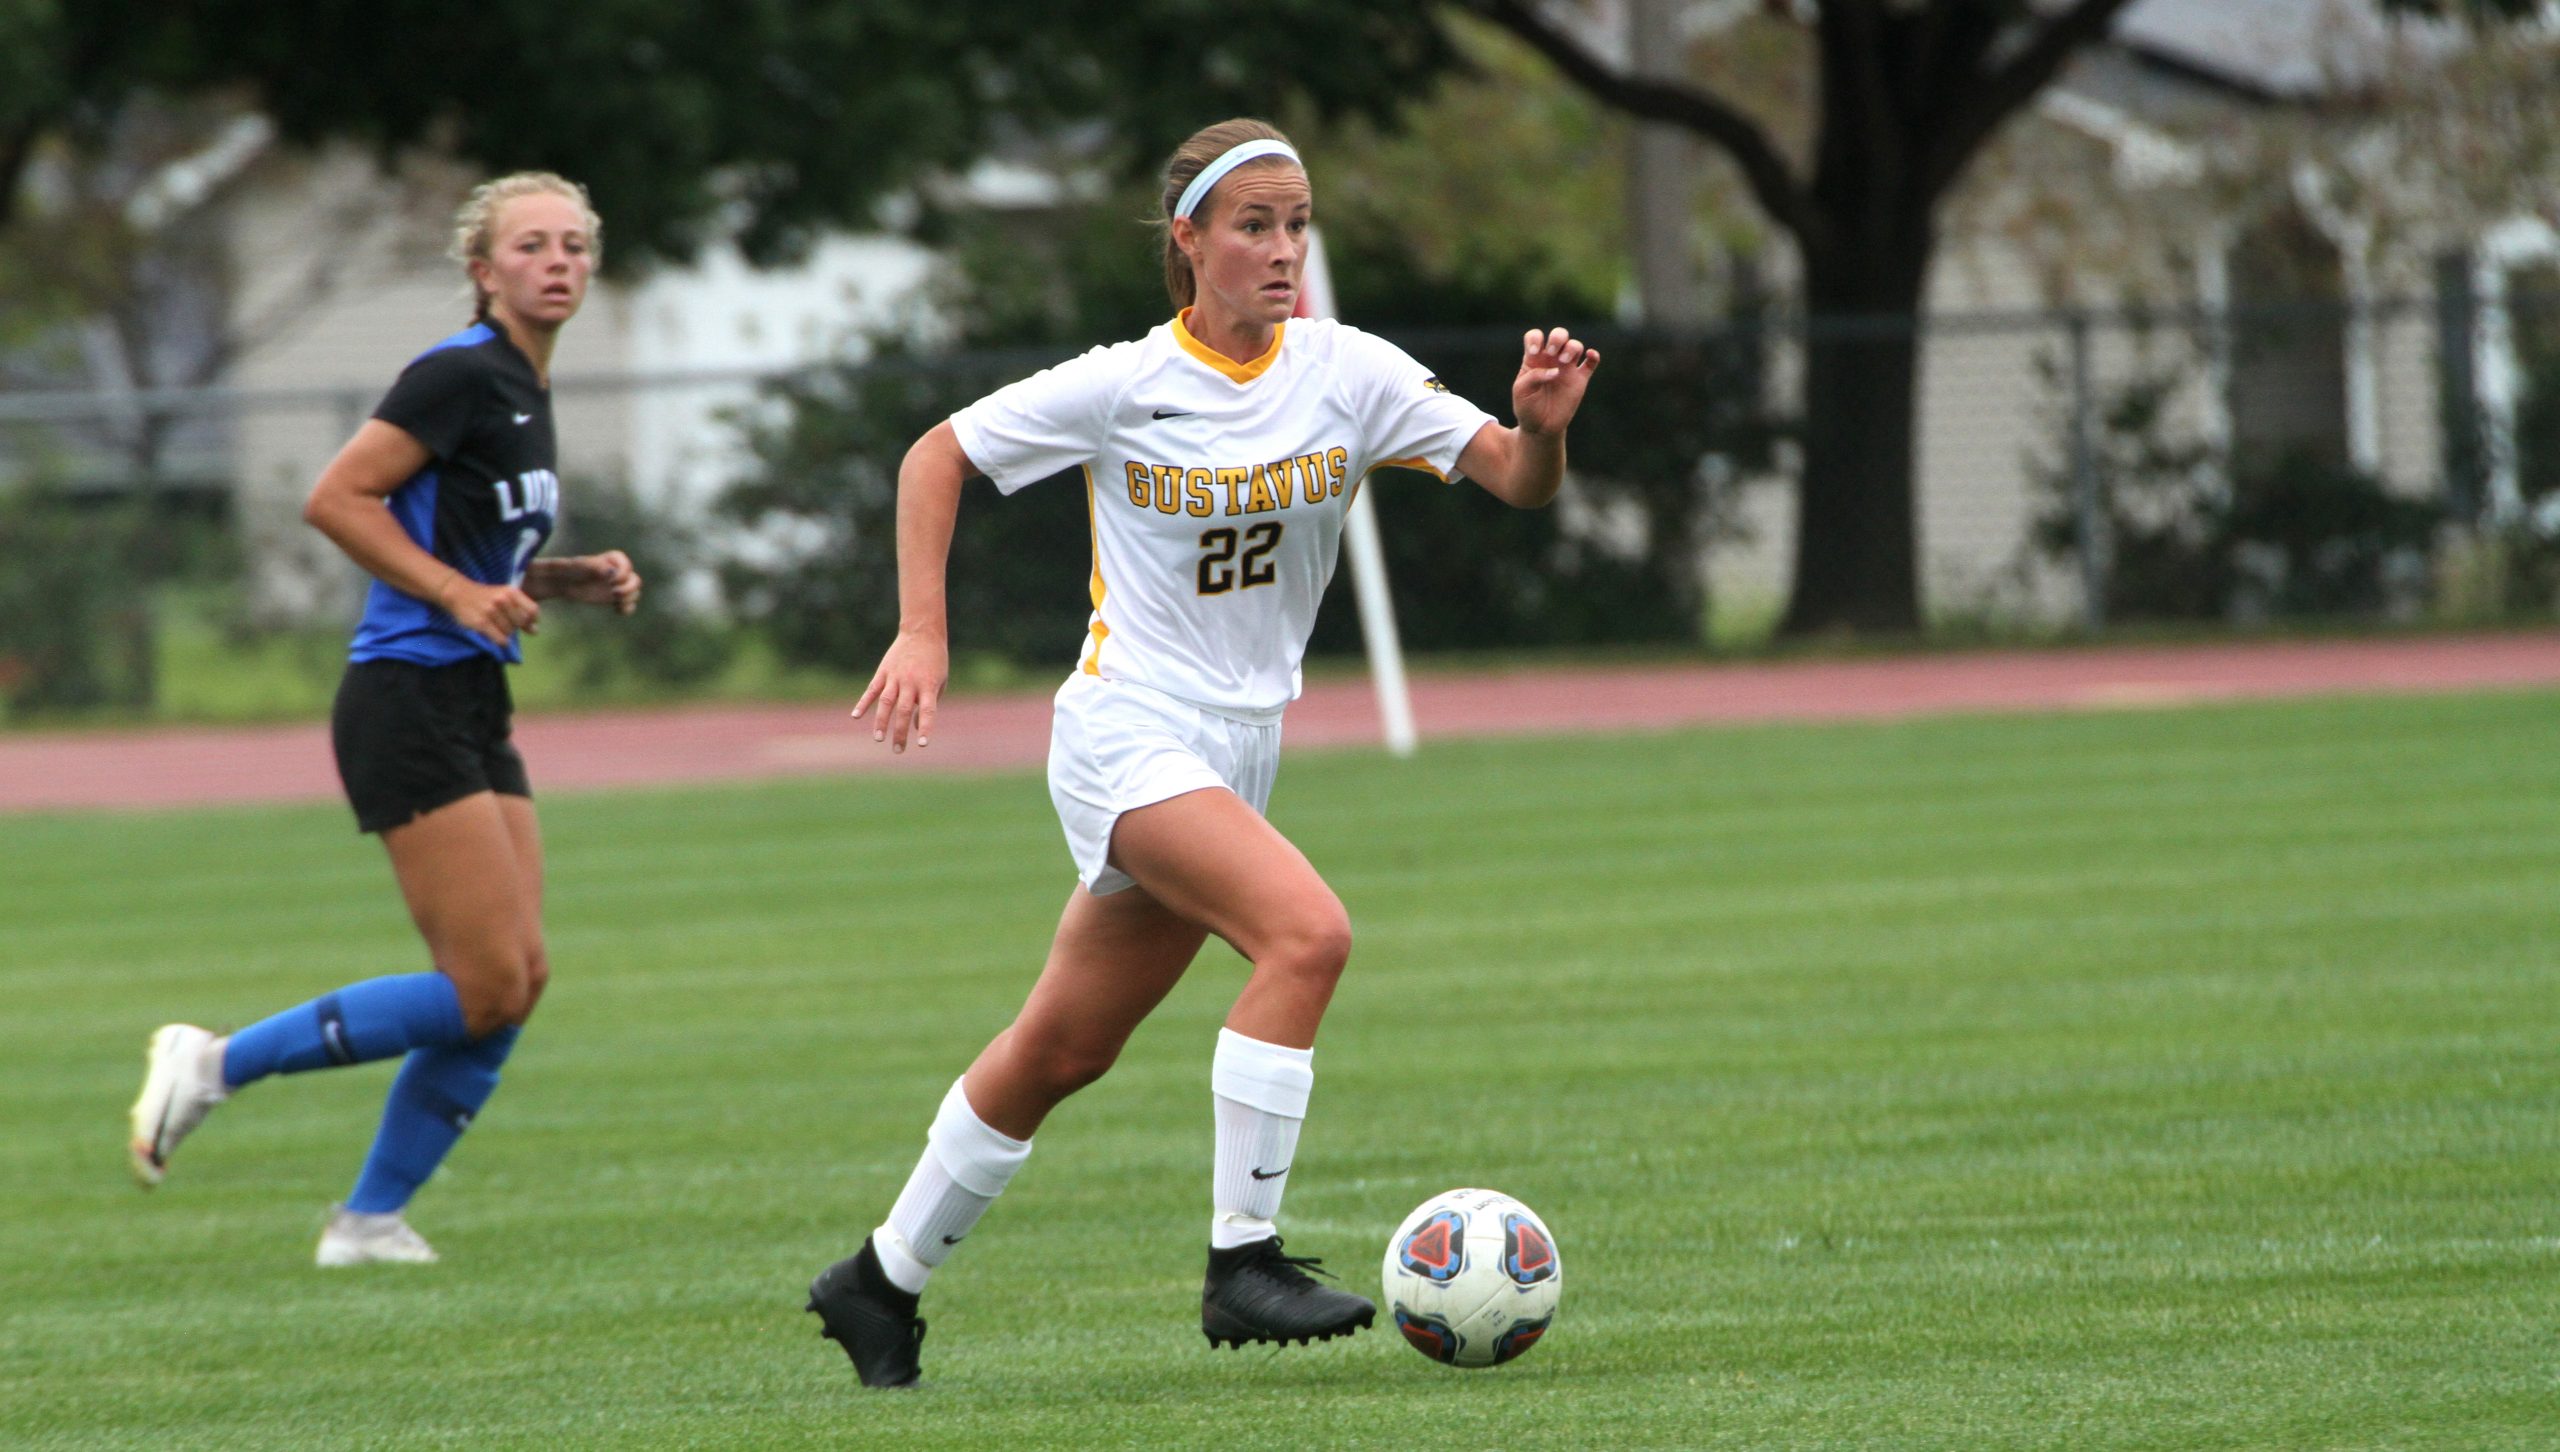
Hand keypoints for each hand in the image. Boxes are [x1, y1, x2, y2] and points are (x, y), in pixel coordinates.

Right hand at [437, 575, 540, 644]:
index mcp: (511, 592)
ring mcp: (491, 611)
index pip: (533, 611)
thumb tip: (535, 631)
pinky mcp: (481, 623)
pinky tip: (494, 634)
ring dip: (505, 633)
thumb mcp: (505, 596)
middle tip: (505, 622)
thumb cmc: (486, 596)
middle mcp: (503, 600)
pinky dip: (500, 641)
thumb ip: (522, 610)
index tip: (526, 623)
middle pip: (521, 623)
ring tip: (495, 625)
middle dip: (516, 626)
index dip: (532, 620)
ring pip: (510, 632)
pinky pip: (500, 639)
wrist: (459, 593)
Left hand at [533, 551, 644, 612]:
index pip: (627, 566)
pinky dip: (627, 609)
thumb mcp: (582, 565)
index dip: (623, 575)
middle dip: (628, 589)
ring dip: (628, 599)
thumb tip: (611, 572)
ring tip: (615, 602)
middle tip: (614, 594)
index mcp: (613, 559)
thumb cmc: (572, 569)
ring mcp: (618, 585)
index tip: (610, 580)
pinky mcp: (615, 598)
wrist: (564, 581)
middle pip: (635, 581)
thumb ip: (596, 566)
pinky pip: (629, 604)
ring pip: (635, 593)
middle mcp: (619, 572)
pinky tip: (616, 610)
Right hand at [850, 628, 948, 753]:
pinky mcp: (884, 671)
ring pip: (886, 702)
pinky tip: (856, 716)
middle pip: (903, 711)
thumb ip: (928, 704)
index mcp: (928, 685)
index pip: (928, 711)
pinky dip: (863, 703)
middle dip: (900, 732)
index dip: (925, 727)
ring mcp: (895, 677)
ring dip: (881, 722)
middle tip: (898, 750)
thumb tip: (914, 726)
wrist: (922, 632)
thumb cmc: (935, 661)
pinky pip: (872, 690)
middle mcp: (911, 683)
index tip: (922, 744)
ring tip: (878, 738)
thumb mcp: (939, 681)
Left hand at [1511, 327, 1599, 436]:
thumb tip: (1556, 371)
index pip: (1535, 336)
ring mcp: (1567, 369)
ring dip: (1572, 347)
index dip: (1536, 338)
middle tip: (1552, 352)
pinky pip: (1591, 362)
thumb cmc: (1527, 408)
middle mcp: (1552, 360)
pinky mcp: (1580, 380)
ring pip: (1575, 345)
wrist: (1540, 428)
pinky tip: (1590, 355)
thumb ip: (1534, 376)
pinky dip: (1594, 356)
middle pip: (1559, 335)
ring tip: (1564, 361)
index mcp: (1534, 359)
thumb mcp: (1521, 391)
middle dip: (1557, 338)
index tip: (1534, 352)